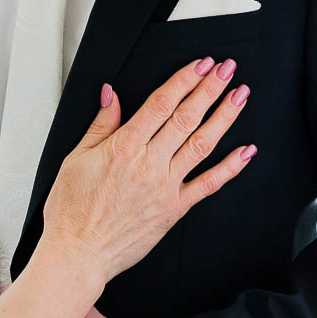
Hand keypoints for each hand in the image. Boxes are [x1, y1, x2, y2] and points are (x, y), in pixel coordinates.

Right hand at [39, 56, 254, 280]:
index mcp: (124, 147)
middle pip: (187, 117)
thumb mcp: (76, 158)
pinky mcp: (174, 209)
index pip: (161, 103)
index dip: (184, 79)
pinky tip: (245, 151)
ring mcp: (165, 187)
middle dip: (210, 89)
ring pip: (202, 144)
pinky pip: (208, 184)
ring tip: (240, 96)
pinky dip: (230, 167)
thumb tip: (111, 94)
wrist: (78, 253)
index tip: (200, 64)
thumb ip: (100, 124)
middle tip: (226, 69)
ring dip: (224, 117)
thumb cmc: (71, 210)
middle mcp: (149, 164)